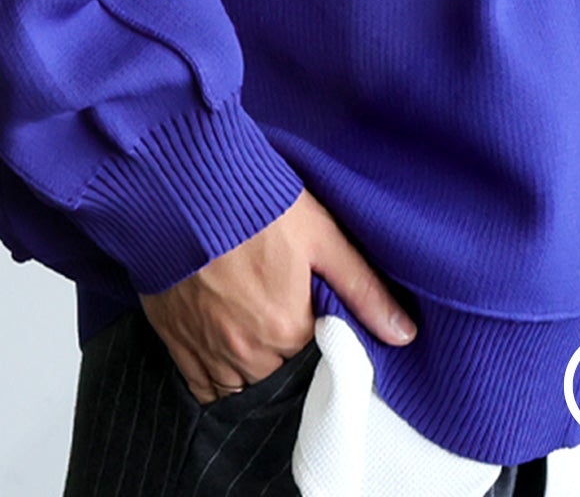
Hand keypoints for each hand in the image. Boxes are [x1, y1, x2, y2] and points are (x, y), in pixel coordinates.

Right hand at [139, 186, 417, 404]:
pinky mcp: (175, 343)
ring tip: (262, 340)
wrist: (181, 188)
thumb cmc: (255, 205)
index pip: (317, 366)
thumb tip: (404, 334)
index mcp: (286, 330)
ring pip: (239, 391)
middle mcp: (245, 353)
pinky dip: (218, 382)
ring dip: (255, 376)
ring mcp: (206, 351)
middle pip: (278, 382)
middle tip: (291, 327)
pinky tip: (229, 356)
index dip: (323, 347)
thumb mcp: (322, 236)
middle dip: (289, 363)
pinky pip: (201, 388)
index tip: (321, 325)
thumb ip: (362, 289)